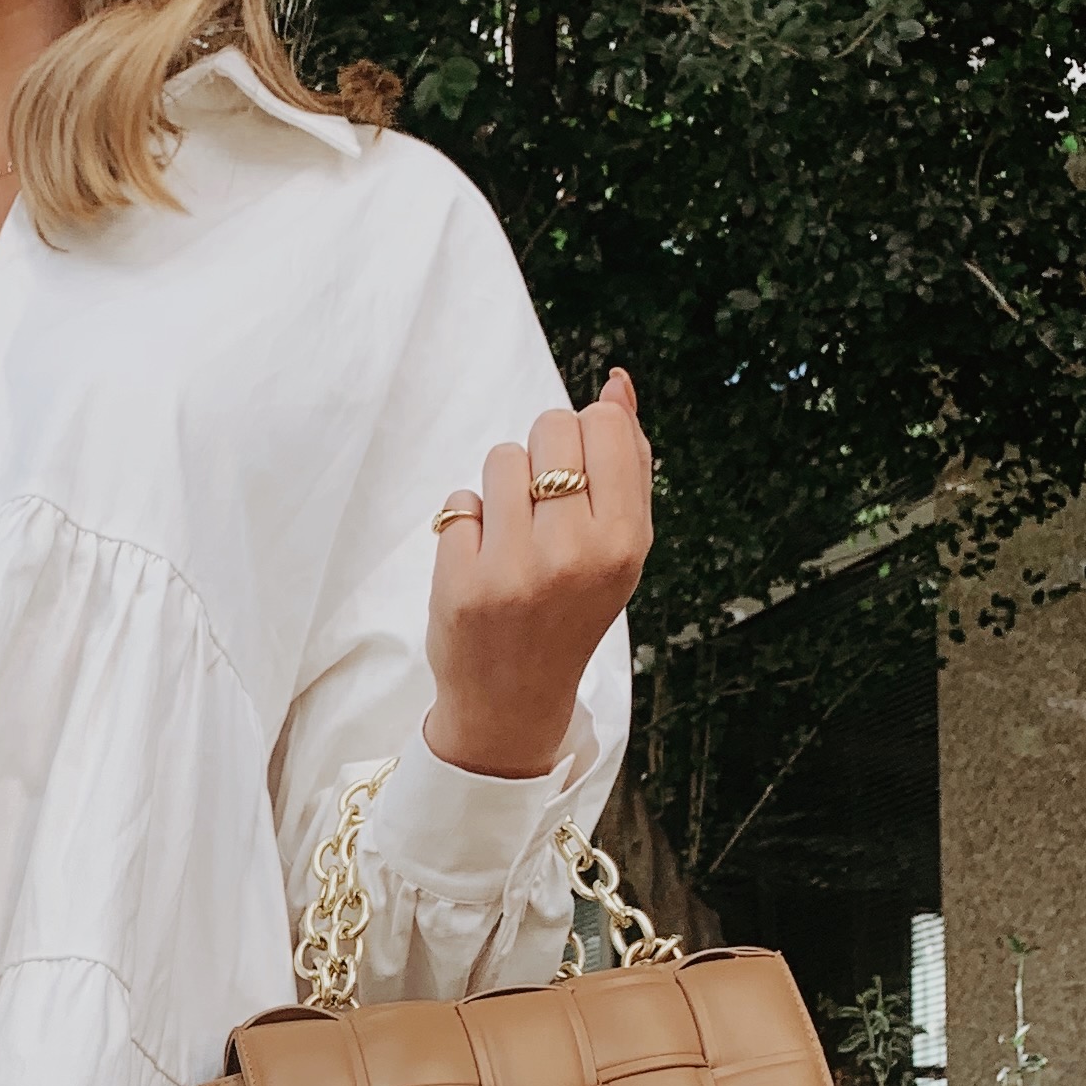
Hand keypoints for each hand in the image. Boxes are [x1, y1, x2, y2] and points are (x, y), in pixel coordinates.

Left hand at [423, 369, 653, 779]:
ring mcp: (514, 569)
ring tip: (513, 539)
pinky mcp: (461, 582)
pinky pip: (458, 501)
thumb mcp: (619, 546)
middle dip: (543, 457)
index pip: (603, 423)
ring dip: (501, 488)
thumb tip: (618, 383)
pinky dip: (466, 524)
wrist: (513, 701)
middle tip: (543, 514)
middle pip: (552, 427)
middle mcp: (574, 554)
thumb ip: (626, 463)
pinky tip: (482, 564)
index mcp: (625, 541)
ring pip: (500, 458)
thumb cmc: (572, 609)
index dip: (585, 438)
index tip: (579, 480)